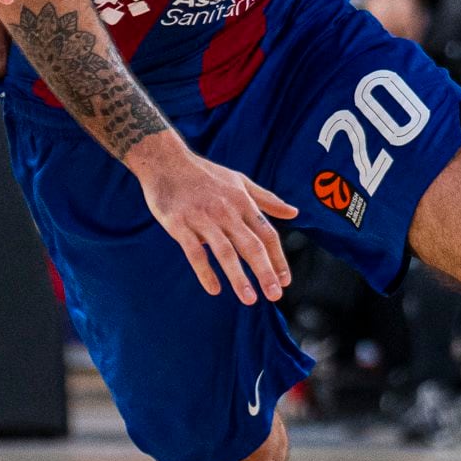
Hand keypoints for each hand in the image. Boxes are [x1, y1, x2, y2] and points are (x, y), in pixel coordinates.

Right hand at [126, 139, 297, 304]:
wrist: (166, 161)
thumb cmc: (205, 174)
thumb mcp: (240, 182)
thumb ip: (267, 200)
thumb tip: (294, 213)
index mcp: (242, 202)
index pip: (267, 234)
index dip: (278, 258)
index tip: (286, 280)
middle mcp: (226, 211)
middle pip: (251, 246)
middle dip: (265, 272)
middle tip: (275, 295)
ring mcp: (203, 218)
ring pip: (225, 252)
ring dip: (239, 277)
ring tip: (249, 299)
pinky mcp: (180, 224)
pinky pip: (195, 252)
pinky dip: (205, 271)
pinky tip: (214, 289)